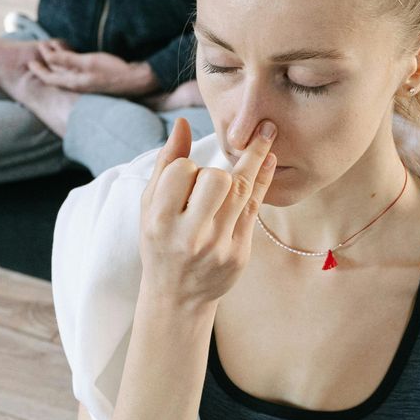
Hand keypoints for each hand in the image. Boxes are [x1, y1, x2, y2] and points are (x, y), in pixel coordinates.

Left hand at [27, 39, 153, 96]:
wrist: (136, 79)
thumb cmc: (113, 70)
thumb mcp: (88, 62)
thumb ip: (67, 60)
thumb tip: (48, 57)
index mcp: (74, 82)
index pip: (50, 77)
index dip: (39, 69)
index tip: (30, 61)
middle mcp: (78, 84)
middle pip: (56, 74)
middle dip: (47, 61)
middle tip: (41, 47)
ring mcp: (86, 82)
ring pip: (66, 71)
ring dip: (57, 60)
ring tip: (52, 48)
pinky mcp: (94, 77)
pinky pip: (75, 70)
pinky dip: (68, 61)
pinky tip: (70, 56)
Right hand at [138, 116, 278, 311]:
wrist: (176, 296)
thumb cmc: (159, 242)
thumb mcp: (150, 206)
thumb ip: (165, 163)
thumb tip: (183, 123)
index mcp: (160, 220)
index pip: (181, 170)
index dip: (187, 166)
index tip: (186, 175)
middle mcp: (189, 235)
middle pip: (216, 179)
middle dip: (217, 171)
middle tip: (211, 180)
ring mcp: (218, 245)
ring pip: (242, 189)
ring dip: (254, 159)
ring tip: (267, 132)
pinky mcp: (239, 252)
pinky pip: (255, 206)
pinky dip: (262, 179)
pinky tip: (269, 158)